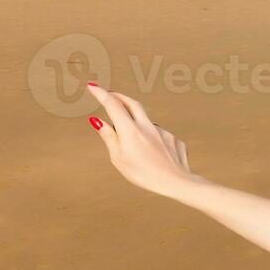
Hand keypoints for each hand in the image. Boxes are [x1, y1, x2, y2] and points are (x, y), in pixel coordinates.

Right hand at [86, 86, 203, 196]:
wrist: (176, 183)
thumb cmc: (145, 174)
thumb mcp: (119, 158)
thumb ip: (109, 137)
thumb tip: (97, 121)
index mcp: (130, 131)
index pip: (113, 105)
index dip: (101, 94)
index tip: (93, 86)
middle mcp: (148, 127)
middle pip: (132, 103)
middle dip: (119, 96)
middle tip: (109, 95)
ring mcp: (163, 132)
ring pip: (147, 122)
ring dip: (137, 124)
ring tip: (134, 143)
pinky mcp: (174, 139)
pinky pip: (159, 135)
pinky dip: (153, 139)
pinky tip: (153, 154)